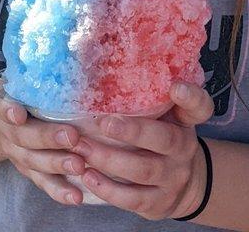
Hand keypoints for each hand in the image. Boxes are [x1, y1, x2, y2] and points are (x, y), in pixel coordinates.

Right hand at [0, 82, 84, 204]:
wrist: (12, 118)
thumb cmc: (29, 95)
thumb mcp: (29, 82)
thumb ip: (45, 78)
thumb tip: (80, 60)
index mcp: (5, 104)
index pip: (2, 105)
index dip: (8, 110)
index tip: (18, 113)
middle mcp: (8, 130)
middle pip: (23, 136)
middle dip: (47, 138)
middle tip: (72, 137)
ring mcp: (17, 153)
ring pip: (32, 161)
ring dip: (56, 164)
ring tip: (79, 166)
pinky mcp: (29, 170)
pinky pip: (41, 182)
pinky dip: (57, 190)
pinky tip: (75, 196)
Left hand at [73, 82, 213, 218]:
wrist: (182, 184)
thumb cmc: (161, 139)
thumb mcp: (164, 118)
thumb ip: (148, 101)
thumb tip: (106, 77)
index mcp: (184, 122)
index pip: (199, 107)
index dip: (190, 97)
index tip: (175, 87)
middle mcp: (184, 149)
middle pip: (163, 139)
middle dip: (131, 131)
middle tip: (102, 122)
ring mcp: (173, 178)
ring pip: (143, 170)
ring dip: (109, 160)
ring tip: (81, 148)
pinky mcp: (159, 203)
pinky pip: (133, 199)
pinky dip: (108, 189)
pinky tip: (87, 176)